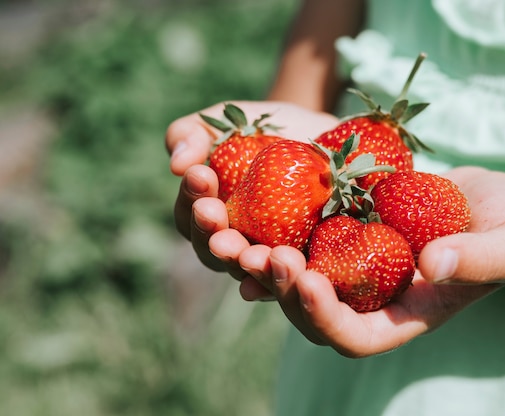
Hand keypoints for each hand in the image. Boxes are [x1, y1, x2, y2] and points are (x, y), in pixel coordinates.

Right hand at [164, 101, 338, 269]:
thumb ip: (192, 134)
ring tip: (254, 253)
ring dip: (250, 265)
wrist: (321, 136)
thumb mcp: (227, 121)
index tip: (200, 174)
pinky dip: (290, 278)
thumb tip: (177, 164)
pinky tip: (291, 270)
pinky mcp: (306, 262)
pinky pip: (295, 278)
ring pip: (254, 273)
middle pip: (216, 253)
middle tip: (214, 221)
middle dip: (214, 237)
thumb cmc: (264, 129)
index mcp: (208, 217)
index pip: (191, 217)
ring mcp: (269, 257)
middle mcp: (235, 244)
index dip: (191, 198)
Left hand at [207, 166, 504, 356]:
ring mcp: (354, 265)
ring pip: (296, 274)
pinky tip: (251, 202)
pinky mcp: (345, 230)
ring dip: (263, 259)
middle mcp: (370, 297)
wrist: (496, 200)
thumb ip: (480, 259)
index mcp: (403, 316)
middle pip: (311, 312)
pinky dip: (275, 224)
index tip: (305, 281)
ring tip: (240, 232)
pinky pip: (302, 234)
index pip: (353, 338)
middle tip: (262, 255)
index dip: (324, 318)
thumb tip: (432, 265)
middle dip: (282, 290)